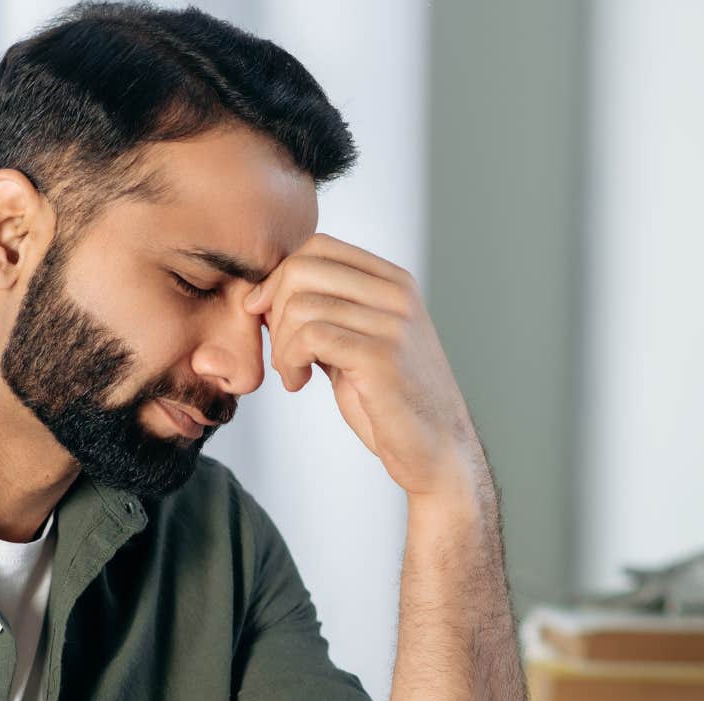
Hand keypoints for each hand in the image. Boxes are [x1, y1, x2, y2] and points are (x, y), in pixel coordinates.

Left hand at [243, 233, 481, 500]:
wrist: (436, 450)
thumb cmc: (390, 401)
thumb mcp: (359, 342)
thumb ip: (327, 313)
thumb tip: (267, 292)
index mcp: (393, 282)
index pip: (319, 246)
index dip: (279, 277)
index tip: (266, 315)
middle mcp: (397, 294)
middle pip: (303, 268)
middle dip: (273, 309)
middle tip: (280, 350)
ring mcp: (393, 323)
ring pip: (301, 305)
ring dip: (281, 345)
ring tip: (292, 374)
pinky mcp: (382, 357)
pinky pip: (310, 337)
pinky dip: (290, 362)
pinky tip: (300, 383)